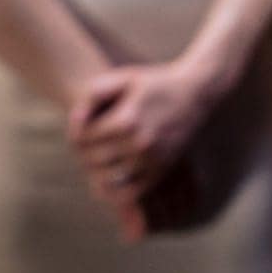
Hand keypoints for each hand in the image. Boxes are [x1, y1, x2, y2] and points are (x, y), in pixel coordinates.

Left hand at [68, 60, 220, 224]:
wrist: (197, 95)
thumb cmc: (155, 83)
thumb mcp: (123, 78)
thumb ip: (93, 96)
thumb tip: (75, 124)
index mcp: (126, 120)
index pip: (83, 138)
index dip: (74, 135)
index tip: (78, 131)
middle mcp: (139, 143)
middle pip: (93, 159)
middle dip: (83, 154)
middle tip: (84, 148)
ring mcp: (152, 160)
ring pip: (108, 179)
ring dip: (96, 172)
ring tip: (95, 161)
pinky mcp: (161, 171)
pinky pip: (130, 193)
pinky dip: (114, 193)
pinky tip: (108, 182)